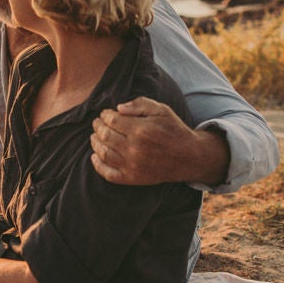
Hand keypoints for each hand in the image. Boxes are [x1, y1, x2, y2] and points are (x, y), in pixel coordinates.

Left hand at [90, 97, 229, 185]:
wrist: (188, 157)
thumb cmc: (173, 130)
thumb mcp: (161, 110)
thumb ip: (140, 104)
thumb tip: (118, 108)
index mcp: (141, 130)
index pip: (111, 120)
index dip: (104, 115)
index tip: (105, 113)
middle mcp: (135, 148)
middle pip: (105, 135)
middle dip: (98, 126)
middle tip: (97, 123)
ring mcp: (132, 165)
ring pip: (103, 153)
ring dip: (94, 143)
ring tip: (95, 136)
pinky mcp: (132, 178)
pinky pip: (108, 173)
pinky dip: (97, 165)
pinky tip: (95, 156)